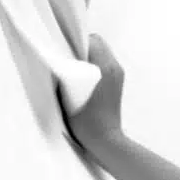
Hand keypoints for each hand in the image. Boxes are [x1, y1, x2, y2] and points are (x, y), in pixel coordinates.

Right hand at [65, 34, 125, 154]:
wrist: (106, 140)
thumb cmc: (86, 121)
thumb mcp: (69, 94)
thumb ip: (66, 72)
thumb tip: (60, 57)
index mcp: (104, 66)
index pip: (90, 39)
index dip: (75, 41)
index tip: (64, 50)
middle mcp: (114, 66)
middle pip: (97, 43)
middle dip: (82, 48)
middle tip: (69, 59)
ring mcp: (119, 74)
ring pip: (102, 53)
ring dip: (89, 57)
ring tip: (77, 71)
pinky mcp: (119, 83)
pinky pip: (106, 64)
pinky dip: (95, 66)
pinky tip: (86, 80)